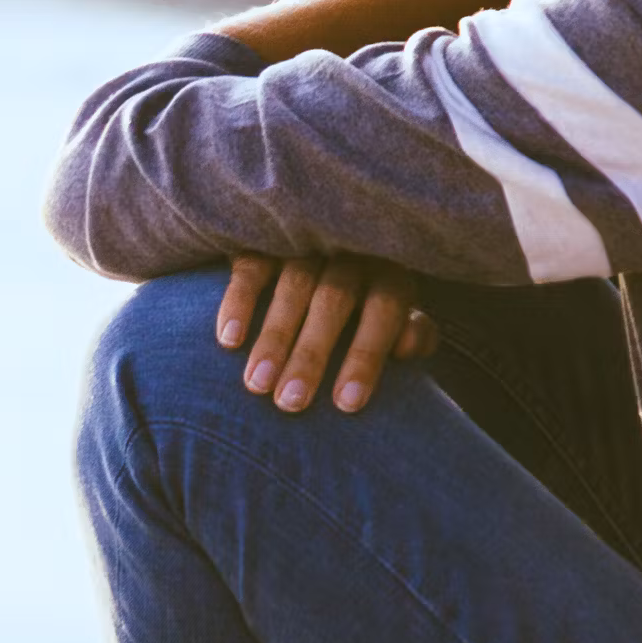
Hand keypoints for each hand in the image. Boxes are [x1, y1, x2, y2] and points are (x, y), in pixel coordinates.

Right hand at [219, 254, 440, 416]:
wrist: (325, 246)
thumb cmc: (368, 304)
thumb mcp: (397, 316)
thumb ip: (413, 333)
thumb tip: (407, 346)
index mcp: (390, 271)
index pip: (384, 310)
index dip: (366, 356)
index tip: (346, 405)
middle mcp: (350, 250)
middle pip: (334, 300)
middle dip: (312, 354)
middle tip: (291, 403)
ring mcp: (306, 240)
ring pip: (293, 286)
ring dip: (274, 338)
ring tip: (256, 386)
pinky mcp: (264, 237)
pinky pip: (251, 267)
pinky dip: (240, 303)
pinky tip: (228, 341)